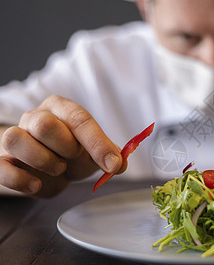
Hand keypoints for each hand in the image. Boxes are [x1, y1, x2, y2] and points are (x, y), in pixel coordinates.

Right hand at [0, 95, 123, 196]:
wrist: (43, 164)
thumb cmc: (69, 153)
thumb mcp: (92, 152)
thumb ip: (108, 154)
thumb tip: (120, 163)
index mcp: (62, 109)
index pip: (79, 119)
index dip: (98, 143)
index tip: (113, 164)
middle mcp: (35, 118)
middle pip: (44, 124)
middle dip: (65, 147)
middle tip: (73, 158)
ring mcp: (15, 137)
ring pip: (16, 139)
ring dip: (42, 160)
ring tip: (57, 169)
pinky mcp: (1, 159)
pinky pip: (0, 166)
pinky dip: (20, 179)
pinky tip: (37, 184)